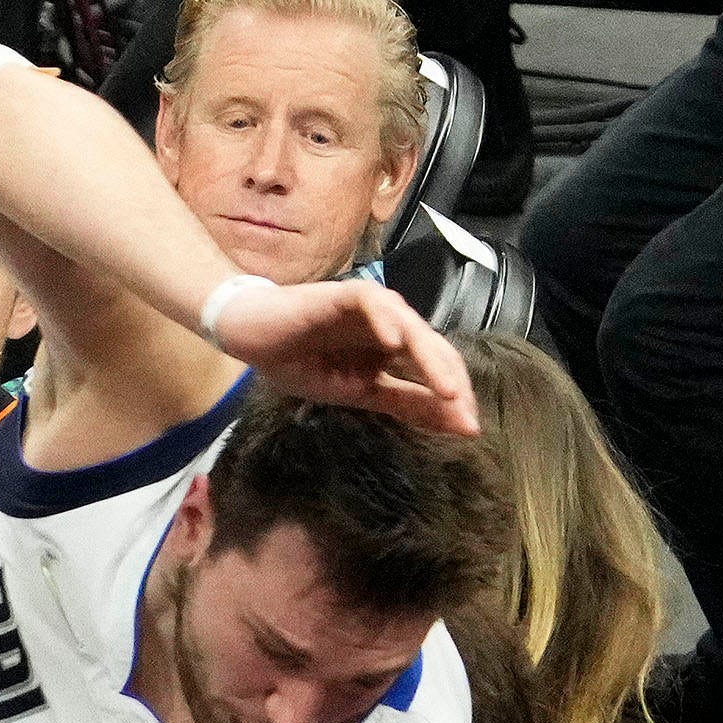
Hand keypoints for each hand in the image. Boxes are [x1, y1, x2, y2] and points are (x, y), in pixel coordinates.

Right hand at [204, 278, 477, 437]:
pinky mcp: (345, 294)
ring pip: (411, 326)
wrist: (255, 339)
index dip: (455, 395)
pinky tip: (395, 344)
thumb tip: (458, 424)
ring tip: (446, 388)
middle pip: (434, 347)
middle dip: (451, 380)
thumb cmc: (302, 363)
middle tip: (464, 412)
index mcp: (396, 348)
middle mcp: (392, 325)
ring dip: (430, 357)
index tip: (468, 428)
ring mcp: (371, 308)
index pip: (438, 367)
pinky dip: (385, 321)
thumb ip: (406, 404)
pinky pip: (372, 303)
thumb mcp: (358, 394)